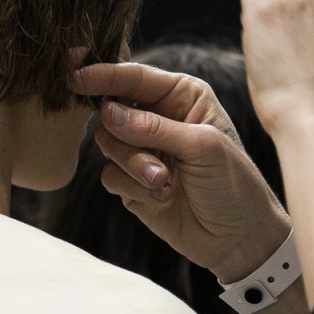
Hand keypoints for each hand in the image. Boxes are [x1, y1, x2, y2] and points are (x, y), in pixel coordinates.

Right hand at [72, 62, 288, 281]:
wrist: (237, 239)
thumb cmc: (234, 184)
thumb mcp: (202, 147)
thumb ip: (153, 127)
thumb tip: (107, 111)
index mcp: (181, 96)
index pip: (133, 77)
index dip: (103, 75)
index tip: (75, 78)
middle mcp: (158, 117)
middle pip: (111, 111)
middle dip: (127, 138)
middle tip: (155, 163)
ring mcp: (143, 150)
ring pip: (108, 145)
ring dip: (134, 166)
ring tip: (164, 183)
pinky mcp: (131, 182)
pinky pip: (110, 176)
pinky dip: (132, 187)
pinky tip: (163, 197)